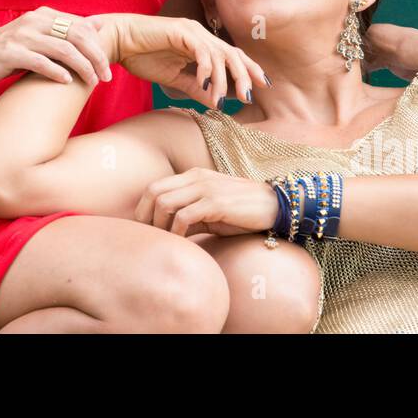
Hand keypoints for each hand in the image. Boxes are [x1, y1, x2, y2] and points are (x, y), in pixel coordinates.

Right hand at [0, 6, 114, 89]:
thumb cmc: (9, 52)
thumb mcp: (39, 38)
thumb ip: (65, 32)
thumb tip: (97, 25)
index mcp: (44, 15)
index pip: (80, 26)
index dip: (98, 46)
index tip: (108, 66)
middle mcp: (34, 21)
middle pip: (76, 36)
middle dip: (95, 57)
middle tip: (106, 76)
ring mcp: (21, 35)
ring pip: (62, 49)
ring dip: (82, 67)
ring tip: (92, 82)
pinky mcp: (10, 52)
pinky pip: (40, 61)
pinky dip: (57, 72)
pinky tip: (68, 82)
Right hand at [89, 13, 269, 109]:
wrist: (118, 42)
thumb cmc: (143, 57)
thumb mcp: (175, 78)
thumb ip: (196, 88)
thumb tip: (217, 103)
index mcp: (201, 44)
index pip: (232, 56)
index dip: (248, 70)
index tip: (261, 87)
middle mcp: (200, 35)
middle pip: (233, 53)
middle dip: (245, 74)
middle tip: (250, 95)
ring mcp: (192, 31)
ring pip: (219, 54)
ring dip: (223, 79)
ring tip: (222, 98)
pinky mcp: (181, 31)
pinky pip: (202, 51)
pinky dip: (206, 69)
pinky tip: (205, 84)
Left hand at [135, 167, 279, 236]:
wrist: (275, 206)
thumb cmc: (241, 212)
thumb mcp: (210, 210)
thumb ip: (187, 215)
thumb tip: (164, 232)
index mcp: (192, 175)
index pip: (154, 187)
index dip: (142, 210)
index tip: (144, 231)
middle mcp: (195, 177)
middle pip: (153, 192)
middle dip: (145, 217)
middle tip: (150, 238)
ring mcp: (205, 188)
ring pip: (164, 202)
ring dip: (159, 225)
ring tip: (166, 241)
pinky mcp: (216, 202)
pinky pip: (184, 216)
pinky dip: (176, 232)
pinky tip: (181, 242)